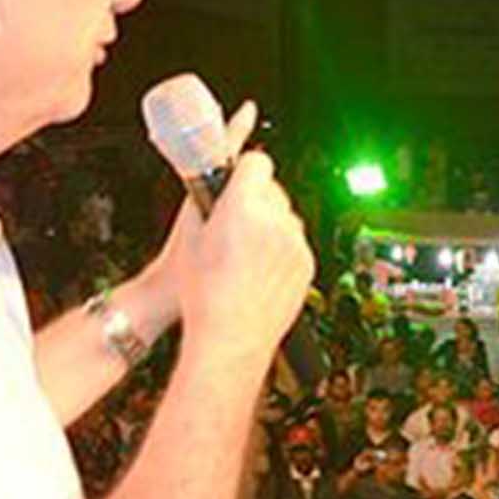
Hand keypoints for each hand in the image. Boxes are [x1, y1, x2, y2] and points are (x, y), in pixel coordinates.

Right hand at [174, 138, 314, 366]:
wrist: (231, 336)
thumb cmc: (205, 293)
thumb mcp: (191, 237)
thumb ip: (209, 201)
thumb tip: (217, 183)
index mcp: (243, 207)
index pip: (257, 162)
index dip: (244, 170)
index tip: (238, 178)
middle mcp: (275, 221)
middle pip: (273, 188)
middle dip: (256, 199)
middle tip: (235, 221)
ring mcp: (295, 243)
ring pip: (287, 216)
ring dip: (270, 225)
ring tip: (245, 253)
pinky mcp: (307, 263)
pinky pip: (296, 243)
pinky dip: (281, 250)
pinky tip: (259, 270)